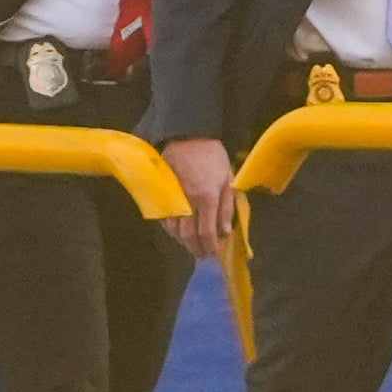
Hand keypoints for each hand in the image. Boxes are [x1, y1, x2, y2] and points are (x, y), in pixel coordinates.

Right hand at [163, 136, 236, 262]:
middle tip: (202, 255)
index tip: (214, 254)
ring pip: (175, 230)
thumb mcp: (228, 178)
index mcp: (207, 198)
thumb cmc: (212, 156)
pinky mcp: (163, 194)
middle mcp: (189, 202)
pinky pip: (165, 218)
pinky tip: (178, 233)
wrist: (188, 135)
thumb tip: (225, 232)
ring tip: (192, 246)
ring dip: (183, 242)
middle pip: (189, 235)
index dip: (210, 246)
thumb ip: (227, 207)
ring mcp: (173, 198)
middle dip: (196, 249)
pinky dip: (171, 230)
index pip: (207, 232)